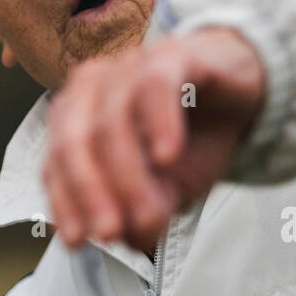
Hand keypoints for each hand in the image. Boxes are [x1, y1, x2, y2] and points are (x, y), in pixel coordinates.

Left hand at [43, 26, 266, 253]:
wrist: (241, 92)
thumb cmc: (191, 137)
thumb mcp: (166, 189)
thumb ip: (141, 211)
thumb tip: (126, 238)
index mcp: (76, 118)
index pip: (55, 163)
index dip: (64, 203)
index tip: (79, 242)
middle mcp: (92, 87)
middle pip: (74, 142)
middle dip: (89, 192)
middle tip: (110, 232)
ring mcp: (129, 65)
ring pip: (112, 121)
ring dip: (128, 174)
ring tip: (151, 212)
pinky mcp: (171, 54)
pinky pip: (155, 86)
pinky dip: (158, 124)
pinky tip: (167, 156)